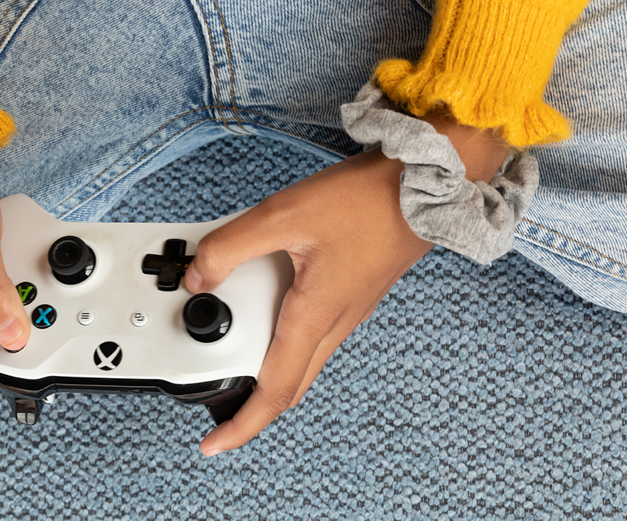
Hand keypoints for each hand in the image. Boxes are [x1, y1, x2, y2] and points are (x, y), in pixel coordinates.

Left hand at [187, 111, 509, 455]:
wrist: (427, 184)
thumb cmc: (368, 200)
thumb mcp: (283, 215)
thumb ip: (231, 247)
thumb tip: (198, 275)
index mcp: (317, 316)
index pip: (274, 390)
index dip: (241, 424)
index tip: (215, 443)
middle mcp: (336, 322)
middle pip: (288, 383)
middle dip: (250, 402)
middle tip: (216, 400)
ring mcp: (348, 309)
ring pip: (300, 355)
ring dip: (264, 359)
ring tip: (227, 331)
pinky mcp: (353, 292)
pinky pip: (312, 328)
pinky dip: (282, 329)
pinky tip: (264, 296)